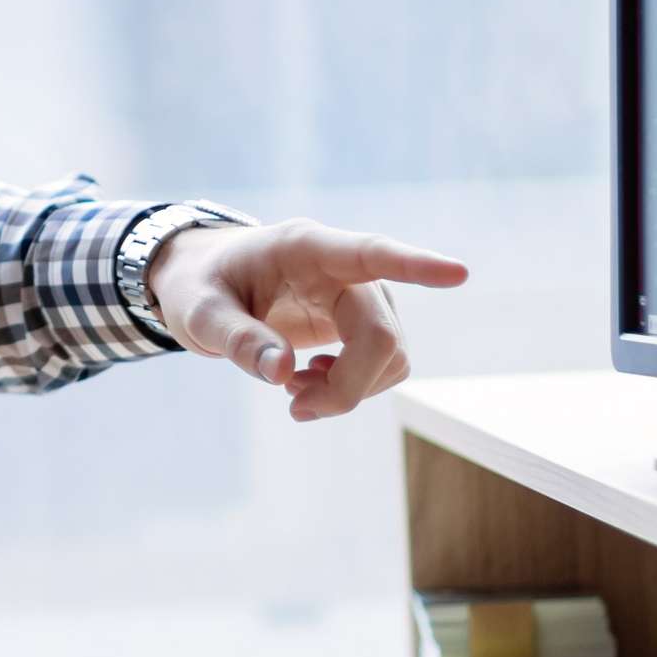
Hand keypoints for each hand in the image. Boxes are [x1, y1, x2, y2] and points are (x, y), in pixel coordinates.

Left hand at [149, 217, 469, 420]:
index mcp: (305, 247)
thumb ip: (235, 338)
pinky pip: (384, 363)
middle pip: (381, 334)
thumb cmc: (199, 286)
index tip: (458, 273)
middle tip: (294, 409)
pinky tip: (308, 381)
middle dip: (349, 385)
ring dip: (349, 389)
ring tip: (293, 390)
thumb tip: (284, 373)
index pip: (370, 253)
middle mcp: (343, 267)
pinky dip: (352, 386)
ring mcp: (360, 293)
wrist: (206, 280)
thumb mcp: (198, 312)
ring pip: (391, 355)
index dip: (415, 265)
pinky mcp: (362, 319)